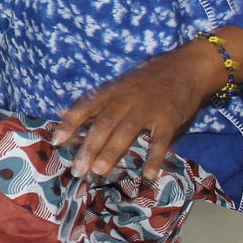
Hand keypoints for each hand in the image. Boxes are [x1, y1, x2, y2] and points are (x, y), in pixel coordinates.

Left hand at [52, 45, 222, 179]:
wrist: (186, 67)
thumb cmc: (146, 78)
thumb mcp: (117, 85)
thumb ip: (93, 103)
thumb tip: (61, 113)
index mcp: (112, 91)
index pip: (86, 106)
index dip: (70, 122)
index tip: (56, 140)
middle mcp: (126, 99)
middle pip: (104, 123)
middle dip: (89, 147)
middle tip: (77, 169)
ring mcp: (148, 108)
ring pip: (126, 132)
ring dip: (112, 152)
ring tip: (99, 171)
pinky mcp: (169, 119)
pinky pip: (160, 141)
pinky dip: (154, 158)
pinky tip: (147, 176)